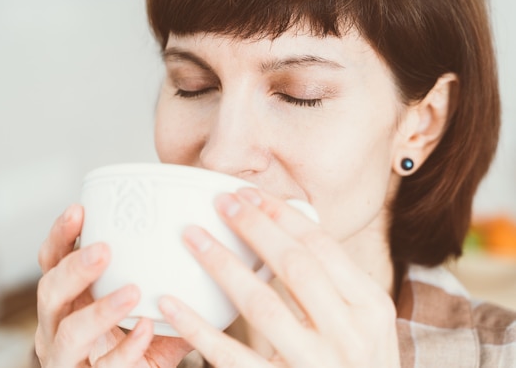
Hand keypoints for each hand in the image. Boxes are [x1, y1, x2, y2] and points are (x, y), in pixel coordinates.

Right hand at [35, 204, 191, 366]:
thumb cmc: (140, 341)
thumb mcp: (144, 304)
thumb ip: (161, 276)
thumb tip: (201, 234)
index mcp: (67, 298)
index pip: (52, 261)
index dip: (60, 235)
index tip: (79, 210)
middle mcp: (56, 326)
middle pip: (50, 292)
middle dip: (74, 269)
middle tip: (104, 250)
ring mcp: (67, 358)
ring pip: (70, 333)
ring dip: (100, 310)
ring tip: (132, 291)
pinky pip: (106, 367)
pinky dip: (127, 347)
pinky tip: (146, 329)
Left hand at [158, 189, 399, 367]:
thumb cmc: (359, 365)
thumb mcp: (366, 323)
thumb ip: (335, 281)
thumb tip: (289, 225)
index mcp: (372, 308)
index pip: (323, 247)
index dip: (283, 216)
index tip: (251, 194)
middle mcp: (349, 336)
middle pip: (295, 266)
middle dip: (254, 227)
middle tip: (222, 202)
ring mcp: (316, 366)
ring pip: (262, 304)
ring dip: (223, 264)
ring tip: (193, 237)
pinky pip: (232, 357)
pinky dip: (198, 328)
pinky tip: (172, 304)